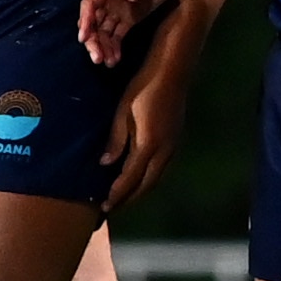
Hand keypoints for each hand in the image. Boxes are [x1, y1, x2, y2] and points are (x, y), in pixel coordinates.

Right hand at [80, 0, 192, 64]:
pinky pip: (119, 34)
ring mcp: (121, 9)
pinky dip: (115, 46)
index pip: (90, 3)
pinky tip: (115, 59)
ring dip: (103, 46)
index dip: (85, 20)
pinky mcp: (132, 17)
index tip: (84, 37)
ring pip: (105, 31)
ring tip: (107, 62)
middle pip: (94, 22)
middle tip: (97, 57)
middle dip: (93, 40)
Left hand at [101, 58, 188, 211]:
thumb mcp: (123, 113)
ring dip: (141, 190)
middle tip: (113, 208)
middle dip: (130, 198)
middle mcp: (164, 152)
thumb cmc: (143, 89)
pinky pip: (162, 168)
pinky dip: (149, 178)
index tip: (105, 207)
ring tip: (125, 197)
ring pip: (156, 178)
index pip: (130, 179)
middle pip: (146, 185)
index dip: (117, 194)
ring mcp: (173, 147)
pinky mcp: (176, 141)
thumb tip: (105, 164)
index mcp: (148, 145)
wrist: (172, 72)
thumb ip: (115, 141)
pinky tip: (140, 178)